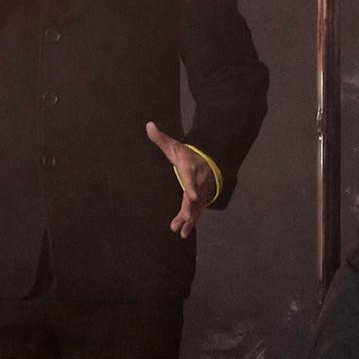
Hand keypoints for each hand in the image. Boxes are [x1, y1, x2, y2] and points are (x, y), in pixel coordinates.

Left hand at [148, 122, 216, 237]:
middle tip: (182, 219)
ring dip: (188, 219)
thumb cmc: (186, 155)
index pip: (191, 178)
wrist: (209, 162)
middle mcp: (197, 182)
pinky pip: (195, 212)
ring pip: (194, 208)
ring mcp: (200, 193)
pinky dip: (190, 223)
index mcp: (190, 169)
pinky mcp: (199, 201)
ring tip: (180, 230)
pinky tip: (183, 234)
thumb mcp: (174, 147)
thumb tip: (148, 124)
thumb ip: (161, 139)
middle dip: (188, 209)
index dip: (191, 187)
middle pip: (193, 197)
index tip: (191, 196)